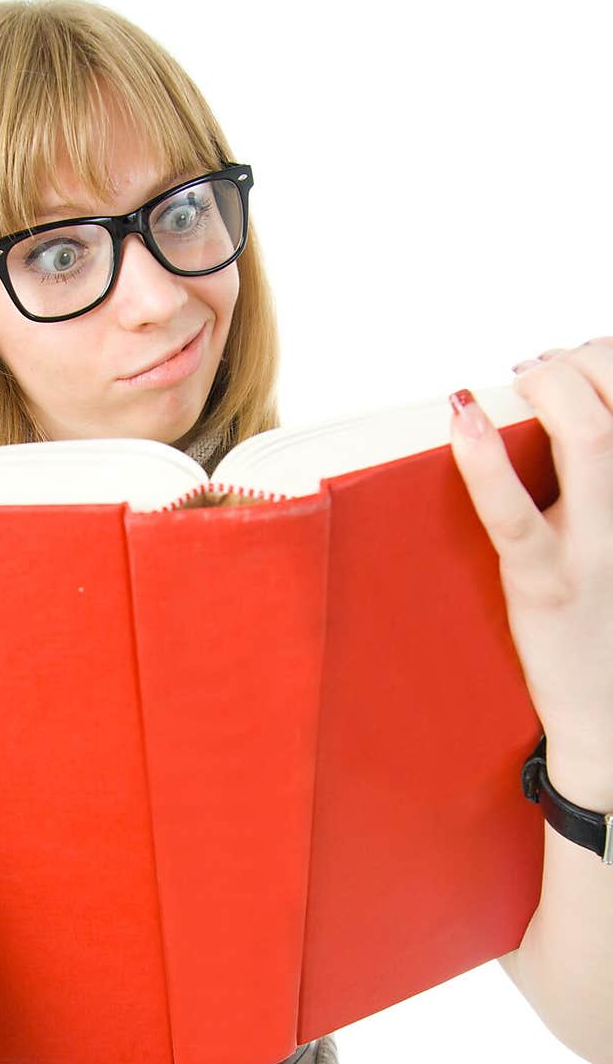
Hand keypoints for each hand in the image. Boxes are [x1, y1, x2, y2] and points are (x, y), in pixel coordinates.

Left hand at [447, 338, 612, 786]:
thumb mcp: (608, 531)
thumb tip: (541, 402)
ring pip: (590, 439)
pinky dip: (486, 466)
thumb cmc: (602, 612)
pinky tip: (464, 423)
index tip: (560, 358)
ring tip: (518, 378)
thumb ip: (590, 475)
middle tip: (535, 369)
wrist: (607, 707)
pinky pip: (516, 517)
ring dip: (551, 389)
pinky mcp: (547, 583)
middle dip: (579, 363)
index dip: (602, 356)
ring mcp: (596, 545)